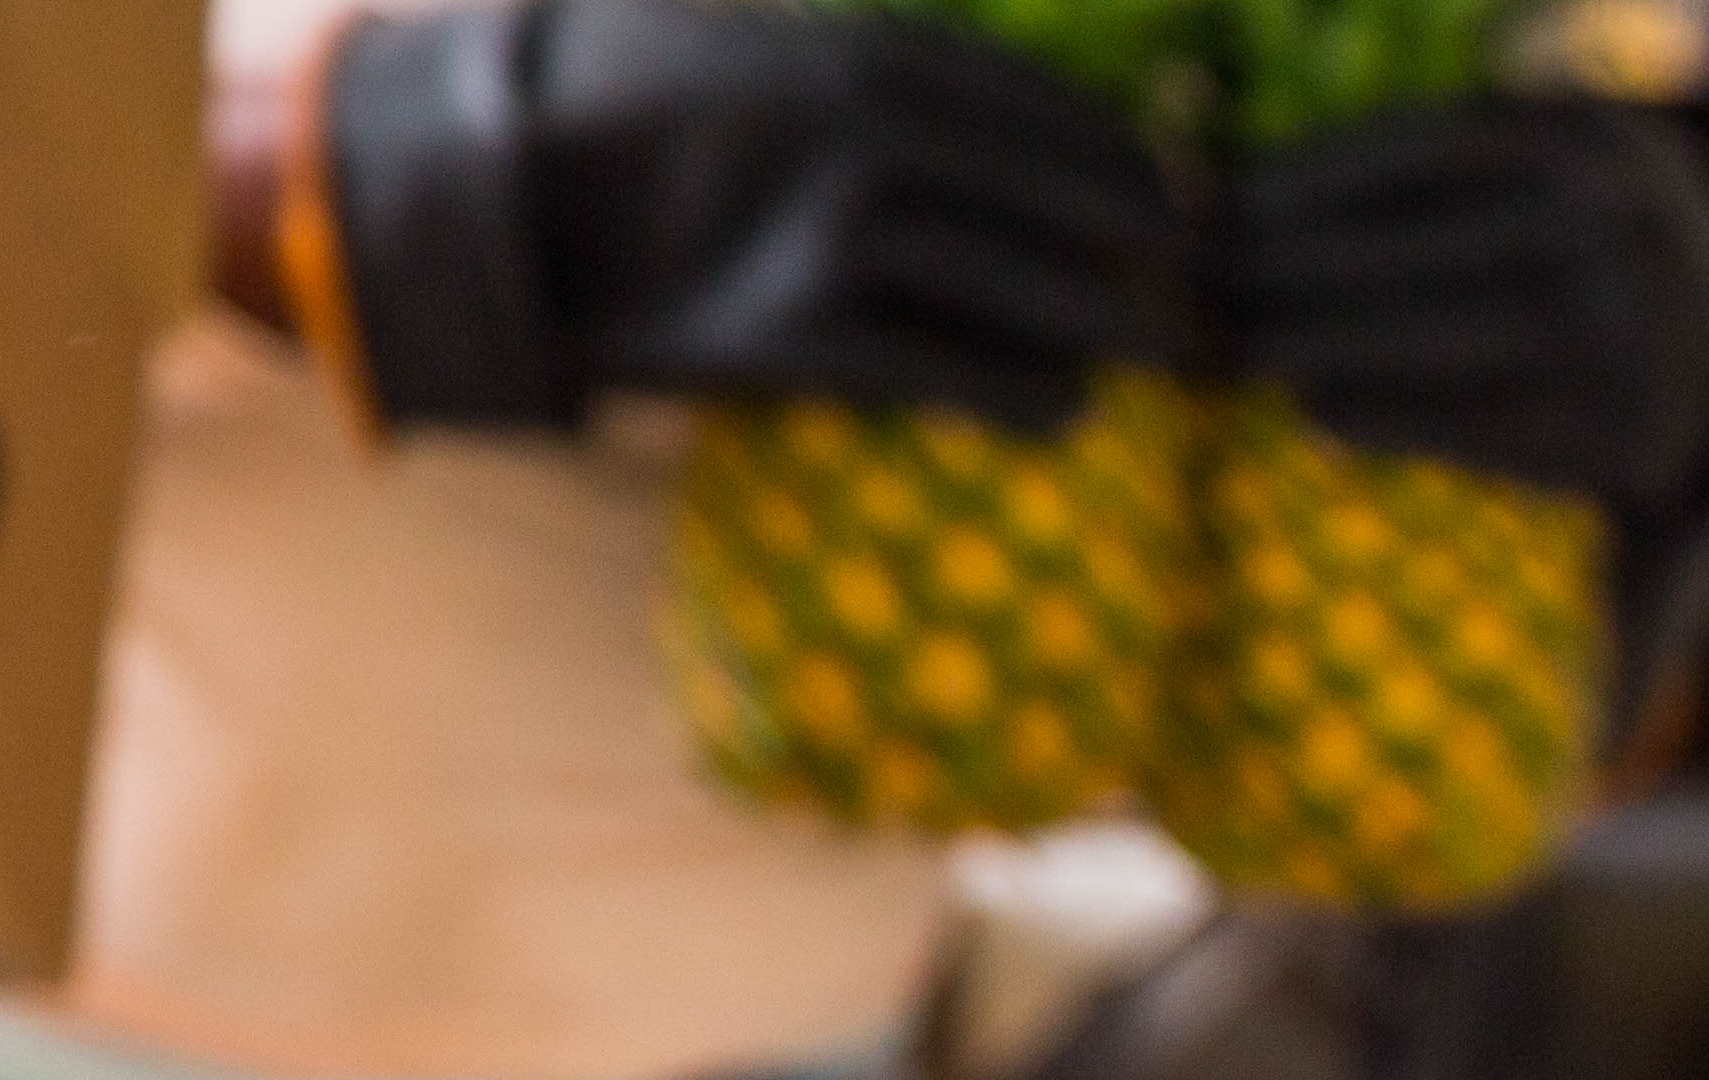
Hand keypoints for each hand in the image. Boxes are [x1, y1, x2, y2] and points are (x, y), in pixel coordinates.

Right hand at [324, 0, 1180, 433]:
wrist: (494, 188)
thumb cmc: (634, 102)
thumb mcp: (759, 40)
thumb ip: (869, 65)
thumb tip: (985, 98)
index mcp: (859, 57)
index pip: (1044, 112)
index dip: (1129, 163)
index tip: (1187, 197)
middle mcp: (862, 141)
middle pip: (1062, 202)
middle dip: (1152, 250)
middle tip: (1214, 289)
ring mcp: (828, 240)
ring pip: (1025, 295)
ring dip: (1110, 332)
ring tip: (1164, 357)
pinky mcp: (788, 339)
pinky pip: (943, 376)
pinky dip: (1021, 397)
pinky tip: (1066, 411)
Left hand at [1210, 96, 1708, 521]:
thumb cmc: (1580, 261)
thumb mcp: (1539, 175)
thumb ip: (1439, 169)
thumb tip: (1245, 187)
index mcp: (1596, 138)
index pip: (1436, 148)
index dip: (1318, 174)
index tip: (1226, 201)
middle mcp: (1630, 223)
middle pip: (1433, 245)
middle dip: (1303, 268)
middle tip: (1212, 291)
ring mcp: (1643, 331)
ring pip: (1454, 334)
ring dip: (1334, 345)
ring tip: (1248, 354)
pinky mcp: (1636, 433)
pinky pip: (1492, 428)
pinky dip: (1398, 422)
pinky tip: (1320, 419)